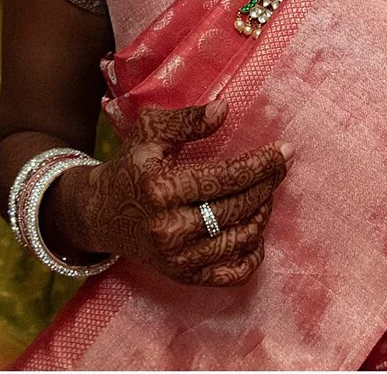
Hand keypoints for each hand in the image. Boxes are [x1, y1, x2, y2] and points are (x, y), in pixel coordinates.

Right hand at [47, 101, 287, 287]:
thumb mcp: (151, 133)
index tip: (285, 151)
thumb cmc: (131, 166)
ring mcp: (177, 258)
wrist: (101, 213)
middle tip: (279, 168)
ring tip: (265, 193)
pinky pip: (233, 274)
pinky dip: (253, 254)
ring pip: (240, 239)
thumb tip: (225, 108)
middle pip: (237, 208)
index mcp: (161, 188)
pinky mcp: (183, 277)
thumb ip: (188, 120)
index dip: (261, 165)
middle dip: (266, 185)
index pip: (226, 178)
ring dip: (262, 214)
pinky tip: (256, 230)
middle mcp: (169, 229)